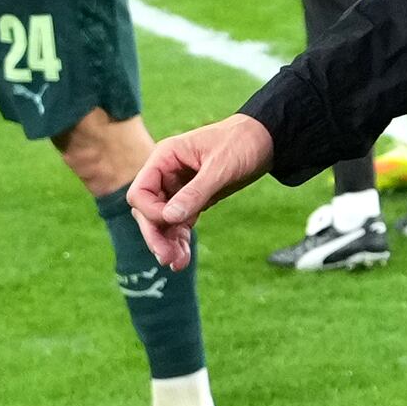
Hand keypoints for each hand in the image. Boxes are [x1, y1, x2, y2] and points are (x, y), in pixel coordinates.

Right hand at [124, 112, 276, 272]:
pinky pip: (179, 223)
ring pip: (163, 221)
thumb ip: (195, 192)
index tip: (172, 222)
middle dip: (155, 234)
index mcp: (165, 158)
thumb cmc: (241, 143)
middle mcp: (166, 174)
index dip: (151, 212)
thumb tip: (169, 217)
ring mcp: (178, 188)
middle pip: (147, 210)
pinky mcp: (193, 199)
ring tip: (177, 264)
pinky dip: (180, 240)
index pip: (141, 192)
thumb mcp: (220, 167)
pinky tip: (184, 258)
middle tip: (166, 258)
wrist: (265, 140)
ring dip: (167, 242)